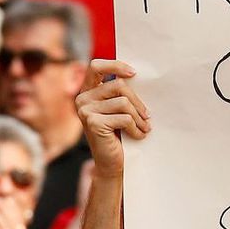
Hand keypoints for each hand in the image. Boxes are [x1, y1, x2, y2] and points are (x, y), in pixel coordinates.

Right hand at [76, 60, 149, 180]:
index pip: (95, 66)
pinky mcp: (93, 123)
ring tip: (144, 126)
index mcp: (86, 91)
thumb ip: (118, 92)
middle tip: (147, 115)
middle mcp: (82, 99)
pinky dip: (136, 128)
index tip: (133, 73)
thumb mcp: (117, 109)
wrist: (110, 163)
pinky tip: (138, 136)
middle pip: (118, 85)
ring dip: (139, 117)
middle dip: (137, 101)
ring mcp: (85, 111)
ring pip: (123, 103)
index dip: (115, 65)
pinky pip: (124, 118)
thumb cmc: (117, 134)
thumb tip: (135, 74)